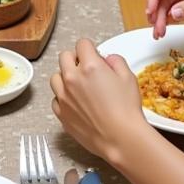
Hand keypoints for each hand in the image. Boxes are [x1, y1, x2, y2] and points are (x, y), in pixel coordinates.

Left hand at [49, 38, 150, 168]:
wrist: (121, 139)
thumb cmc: (126, 110)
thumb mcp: (128, 77)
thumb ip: (116, 61)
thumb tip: (108, 59)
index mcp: (89, 66)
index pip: (82, 44)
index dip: (90, 48)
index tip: (94, 55)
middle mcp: (72, 79)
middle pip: (64, 56)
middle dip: (75, 59)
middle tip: (85, 68)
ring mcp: (64, 97)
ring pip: (55, 77)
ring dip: (65, 77)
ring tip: (78, 86)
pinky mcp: (61, 114)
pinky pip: (55, 99)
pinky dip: (63, 98)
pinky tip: (76, 103)